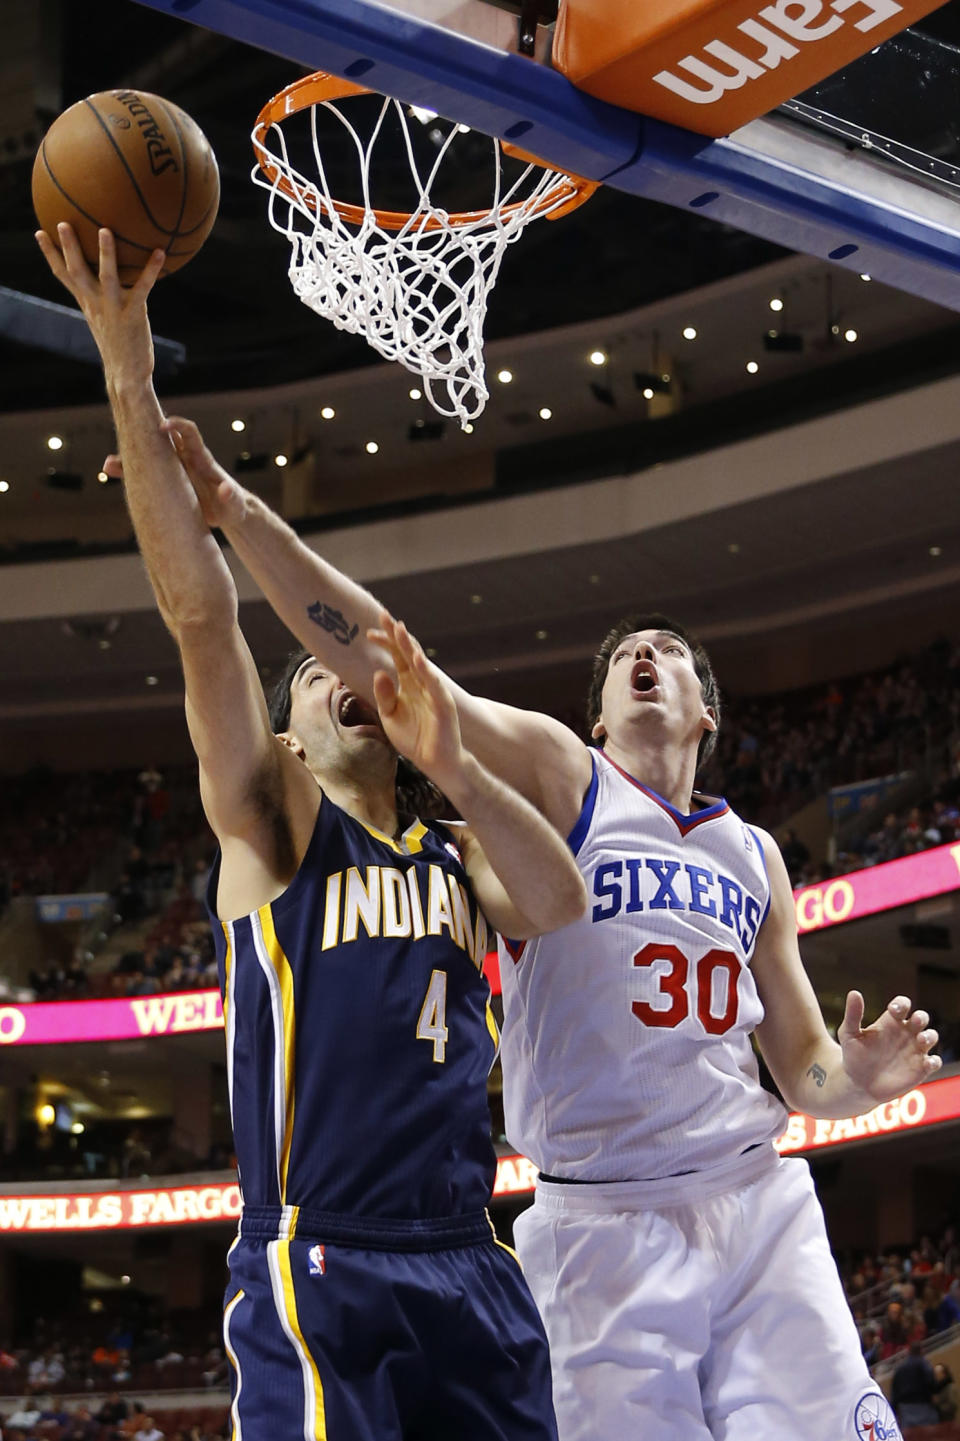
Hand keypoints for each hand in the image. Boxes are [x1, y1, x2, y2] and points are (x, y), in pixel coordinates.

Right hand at [35, 224, 164, 384]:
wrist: (126, 374)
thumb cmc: (118, 344)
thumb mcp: (104, 318)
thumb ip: (102, 298)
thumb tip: (107, 279)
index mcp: (86, 302)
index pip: (63, 275)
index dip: (50, 254)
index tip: (40, 232)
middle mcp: (96, 303)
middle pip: (77, 271)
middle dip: (68, 247)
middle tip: (63, 223)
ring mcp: (114, 308)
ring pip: (107, 276)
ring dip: (106, 253)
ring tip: (104, 230)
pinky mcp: (133, 315)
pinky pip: (142, 288)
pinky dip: (151, 270)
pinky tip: (160, 252)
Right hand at [100, 416, 246, 529]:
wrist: (228, 513)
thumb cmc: (234, 507)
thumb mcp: (234, 504)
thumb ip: (232, 496)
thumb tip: (226, 489)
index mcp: (201, 459)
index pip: (189, 433)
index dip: (176, 425)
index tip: (162, 425)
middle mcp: (185, 458)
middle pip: (162, 439)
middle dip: (144, 434)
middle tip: (123, 434)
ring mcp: (175, 468)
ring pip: (149, 455)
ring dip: (129, 457)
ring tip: (109, 465)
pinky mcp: (168, 480)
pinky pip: (145, 471)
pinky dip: (129, 471)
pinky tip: (111, 471)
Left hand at [366, 614, 462, 788]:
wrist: (437, 762)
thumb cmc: (415, 740)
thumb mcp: (390, 716)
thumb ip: (383, 695)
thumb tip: (379, 672)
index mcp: (409, 684)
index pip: (396, 657)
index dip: (385, 643)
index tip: (369, 631)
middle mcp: (422, 683)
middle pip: (408, 653)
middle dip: (396, 635)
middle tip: (384, 615)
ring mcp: (434, 692)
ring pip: (421, 664)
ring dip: (409, 646)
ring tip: (399, 629)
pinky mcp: (443, 704)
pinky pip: (433, 684)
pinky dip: (425, 670)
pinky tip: (415, 657)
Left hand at [838, 991, 940, 1101]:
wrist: (858, 1084)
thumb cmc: (853, 1055)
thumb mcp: (849, 1034)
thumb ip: (853, 1014)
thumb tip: (854, 992)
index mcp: (890, 1021)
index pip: (902, 1005)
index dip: (901, 1003)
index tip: (894, 1010)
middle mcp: (906, 1033)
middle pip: (921, 1017)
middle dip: (921, 1017)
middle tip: (915, 1020)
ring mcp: (915, 1050)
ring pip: (931, 1036)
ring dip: (930, 1036)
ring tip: (921, 1039)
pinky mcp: (920, 1068)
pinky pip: (934, 1062)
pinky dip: (934, 1061)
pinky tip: (927, 1063)